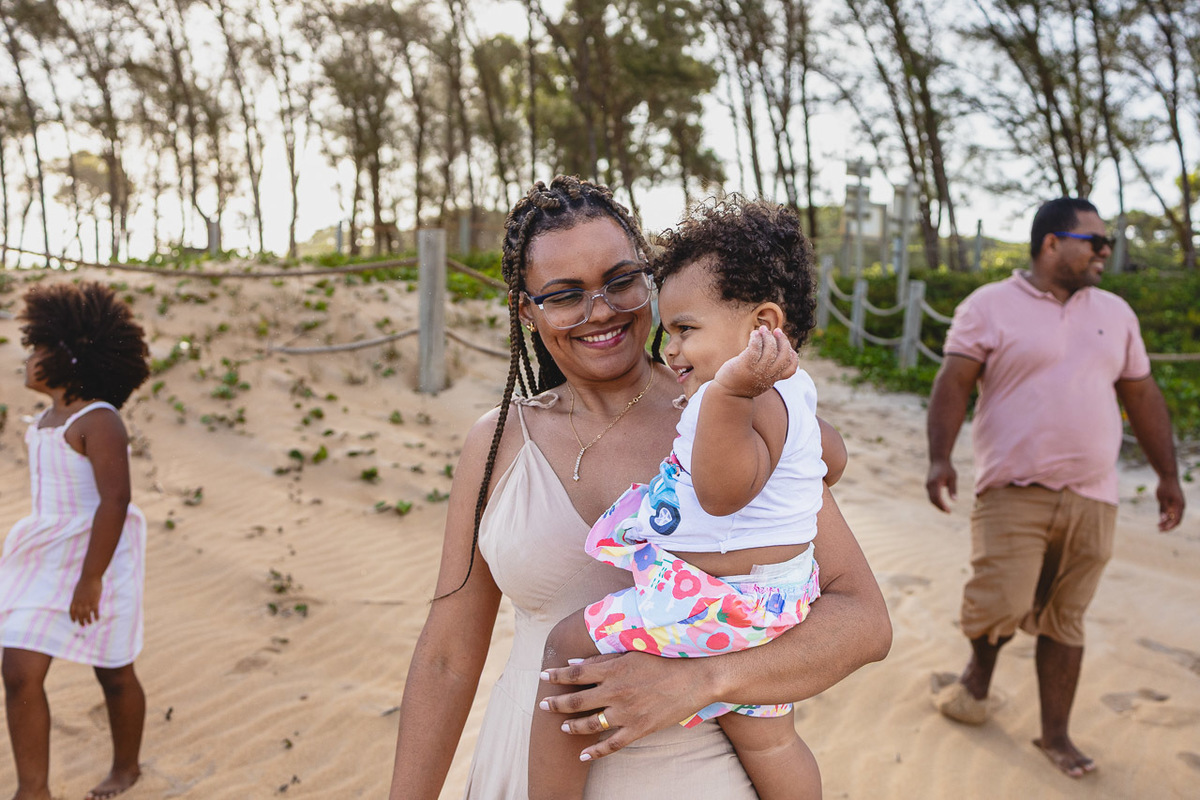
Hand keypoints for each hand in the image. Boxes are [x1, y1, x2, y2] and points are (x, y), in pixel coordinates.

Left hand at [70, 576, 102, 625]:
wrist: (90, 577)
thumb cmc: (85, 581)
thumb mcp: (78, 589)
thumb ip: (78, 595)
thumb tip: (79, 598)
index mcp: (75, 599)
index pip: (72, 611)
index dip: (73, 617)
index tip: (74, 621)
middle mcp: (80, 602)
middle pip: (79, 614)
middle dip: (81, 621)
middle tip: (83, 625)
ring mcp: (87, 602)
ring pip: (87, 614)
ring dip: (88, 620)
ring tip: (90, 623)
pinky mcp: (94, 601)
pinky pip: (95, 611)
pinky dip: (96, 616)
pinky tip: (97, 619)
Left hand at [539, 652, 710, 760]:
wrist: (696, 677)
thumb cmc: (666, 659)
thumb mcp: (633, 652)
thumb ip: (603, 658)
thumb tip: (574, 664)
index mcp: (614, 669)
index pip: (576, 673)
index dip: (557, 676)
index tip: (543, 676)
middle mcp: (616, 691)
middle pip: (577, 699)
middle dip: (557, 703)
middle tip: (543, 706)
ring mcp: (627, 712)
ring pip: (590, 724)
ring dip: (573, 726)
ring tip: (563, 727)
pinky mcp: (639, 728)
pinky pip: (611, 744)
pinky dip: (595, 751)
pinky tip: (582, 754)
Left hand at [713, 326, 798, 398]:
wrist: (726, 394)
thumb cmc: (742, 382)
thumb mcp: (759, 378)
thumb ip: (767, 368)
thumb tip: (773, 349)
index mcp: (773, 379)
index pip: (791, 369)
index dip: (793, 356)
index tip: (787, 346)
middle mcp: (767, 375)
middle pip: (783, 356)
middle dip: (783, 341)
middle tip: (777, 331)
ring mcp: (757, 371)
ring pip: (770, 351)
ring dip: (768, 336)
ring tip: (762, 329)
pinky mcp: (745, 365)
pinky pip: (755, 348)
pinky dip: (756, 338)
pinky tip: (754, 334)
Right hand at [926, 459, 956, 511]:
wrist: (938, 460)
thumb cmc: (947, 468)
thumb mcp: (953, 478)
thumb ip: (953, 489)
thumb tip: (954, 501)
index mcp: (935, 483)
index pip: (937, 498)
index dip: (942, 506)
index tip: (949, 511)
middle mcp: (929, 485)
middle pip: (933, 500)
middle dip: (940, 507)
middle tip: (948, 512)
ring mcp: (927, 485)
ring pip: (931, 498)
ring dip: (937, 505)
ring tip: (946, 509)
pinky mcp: (928, 485)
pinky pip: (931, 495)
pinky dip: (936, 501)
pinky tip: (942, 503)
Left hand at [1157, 476, 1185, 531]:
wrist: (1168, 477)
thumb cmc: (1165, 487)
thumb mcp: (1162, 498)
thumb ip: (1163, 509)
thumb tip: (1164, 519)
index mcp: (1179, 506)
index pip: (1177, 520)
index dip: (1170, 526)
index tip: (1163, 530)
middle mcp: (1180, 507)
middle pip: (1175, 520)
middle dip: (1168, 526)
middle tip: (1159, 530)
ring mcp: (1177, 505)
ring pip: (1173, 517)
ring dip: (1166, 522)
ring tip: (1158, 526)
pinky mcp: (1173, 503)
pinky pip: (1170, 512)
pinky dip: (1166, 516)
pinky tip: (1160, 520)